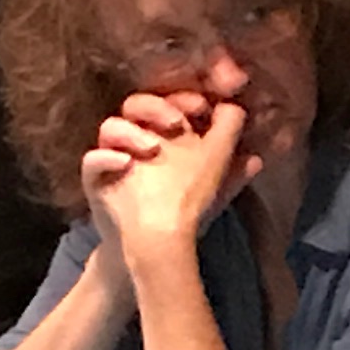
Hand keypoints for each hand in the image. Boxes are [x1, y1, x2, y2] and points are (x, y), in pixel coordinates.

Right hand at [85, 92, 252, 257]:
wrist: (155, 250)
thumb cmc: (186, 212)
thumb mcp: (217, 190)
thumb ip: (235, 170)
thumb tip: (257, 157)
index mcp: (168, 135)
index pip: (171, 103)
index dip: (185, 100)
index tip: (203, 107)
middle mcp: (140, 140)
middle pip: (137, 105)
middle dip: (157, 107)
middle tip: (176, 123)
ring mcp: (116, 157)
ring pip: (111, 126)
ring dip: (131, 132)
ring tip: (152, 148)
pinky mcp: (96, 179)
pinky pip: (91, 160)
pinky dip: (105, 157)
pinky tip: (125, 163)